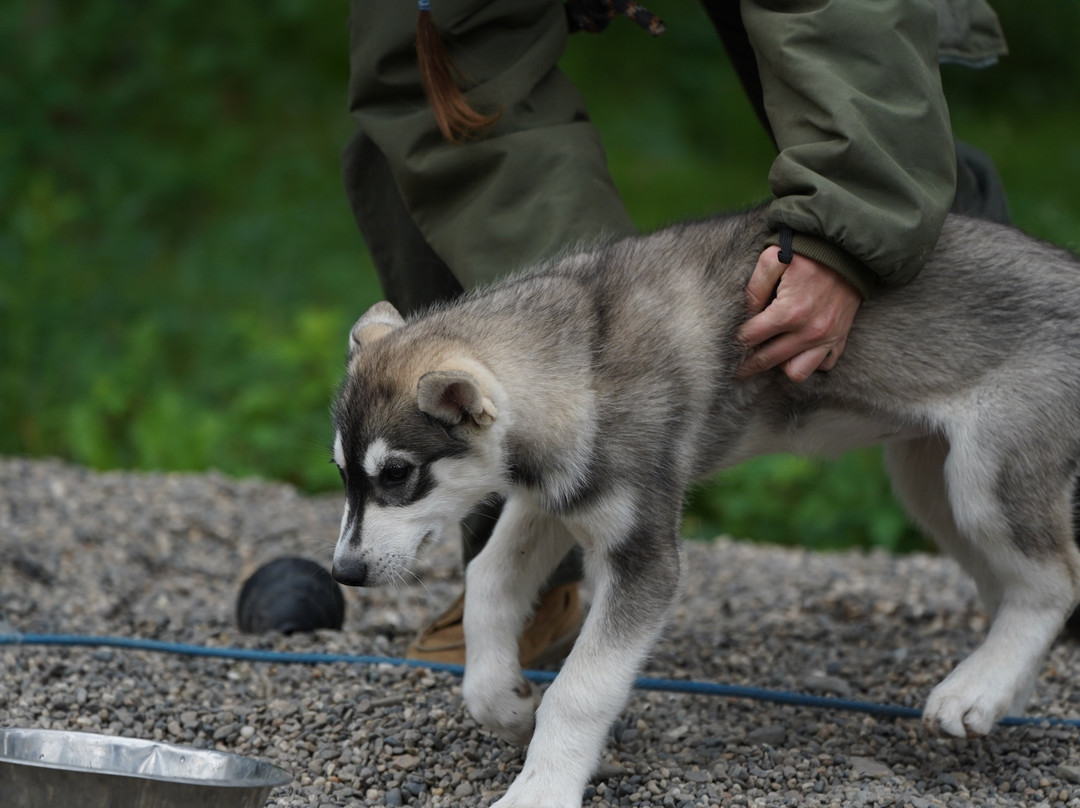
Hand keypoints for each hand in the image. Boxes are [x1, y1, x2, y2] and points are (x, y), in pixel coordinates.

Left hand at [736, 246, 860, 382]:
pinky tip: (796, 349)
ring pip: (796, 372)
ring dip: (780, 366)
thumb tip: (742, 314)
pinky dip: (809, 361)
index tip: (724, 344)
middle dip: (745, 365)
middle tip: (733, 367)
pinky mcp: (840, 338)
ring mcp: (827, 338)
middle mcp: (809, 332)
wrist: (850, 250)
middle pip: (766, 360)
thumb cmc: (809, 252)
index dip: (733, 341)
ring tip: (769, 354)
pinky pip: (822, 365)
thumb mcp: (773, 259)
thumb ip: (754, 287)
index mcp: (789, 313)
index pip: (749, 338)